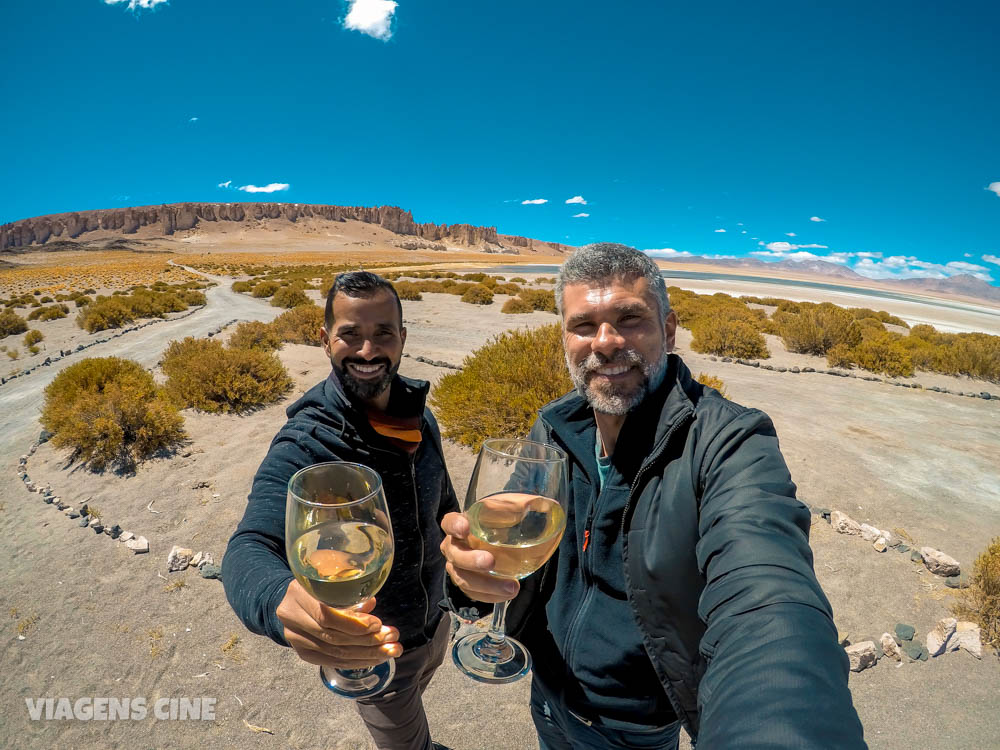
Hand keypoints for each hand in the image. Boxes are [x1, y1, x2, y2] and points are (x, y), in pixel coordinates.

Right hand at [276, 580, 402, 668]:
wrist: (293, 599)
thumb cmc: (319, 585)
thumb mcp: (331, 580)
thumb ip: (349, 591)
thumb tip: (370, 603)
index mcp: (298, 594)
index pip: (326, 615)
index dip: (353, 623)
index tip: (378, 624)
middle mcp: (292, 618)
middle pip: (333, 637)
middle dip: (368, 640)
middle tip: (393, 639)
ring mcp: (295, 639)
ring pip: (335, 652)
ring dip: (367, 653)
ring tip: (391, 650)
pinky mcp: (303, 653)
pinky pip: (332, 661)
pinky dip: (356, 661)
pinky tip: (375, 658)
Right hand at [440, 511, 519, 603]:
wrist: (501, 545)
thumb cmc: (500, 524)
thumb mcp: (510, 511)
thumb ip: (519, 506)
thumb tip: (532, 504)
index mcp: (460, 525)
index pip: (449, 522)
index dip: (454, 525)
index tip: (465, 528)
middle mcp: (454, 547)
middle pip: (454, 554)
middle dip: (471, 560)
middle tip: (490, 562)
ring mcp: (458, 568)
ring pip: (463, 578)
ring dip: (486, 584)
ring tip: (512, 586)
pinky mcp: (468, 585)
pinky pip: (474, 594)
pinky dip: (491, 596)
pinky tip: (509, 593)